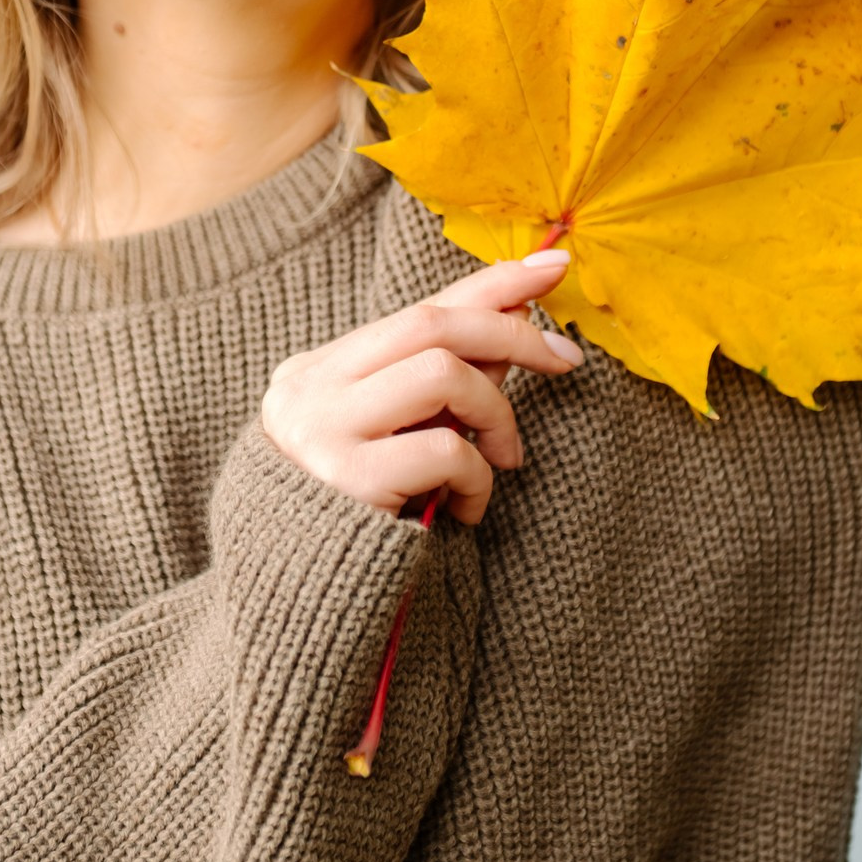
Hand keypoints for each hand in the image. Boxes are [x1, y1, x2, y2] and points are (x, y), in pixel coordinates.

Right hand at [260, 253, 580, 525]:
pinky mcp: (345, 479)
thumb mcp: (404, 434)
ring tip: (503, 456)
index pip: (419, 307)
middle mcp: (310, 387)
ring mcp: (321, 429)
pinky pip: (444, 449)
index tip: (554, 265)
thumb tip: (520, 321)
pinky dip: (478, 476)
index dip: (492, 282)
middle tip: (566, 360)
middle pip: (431, 325)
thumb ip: (448, 380)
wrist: (296, 596)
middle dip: (512, 334)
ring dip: (495, 413)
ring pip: (442, 373)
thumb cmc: (362, 512)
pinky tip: (469, 508)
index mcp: (320, 368)